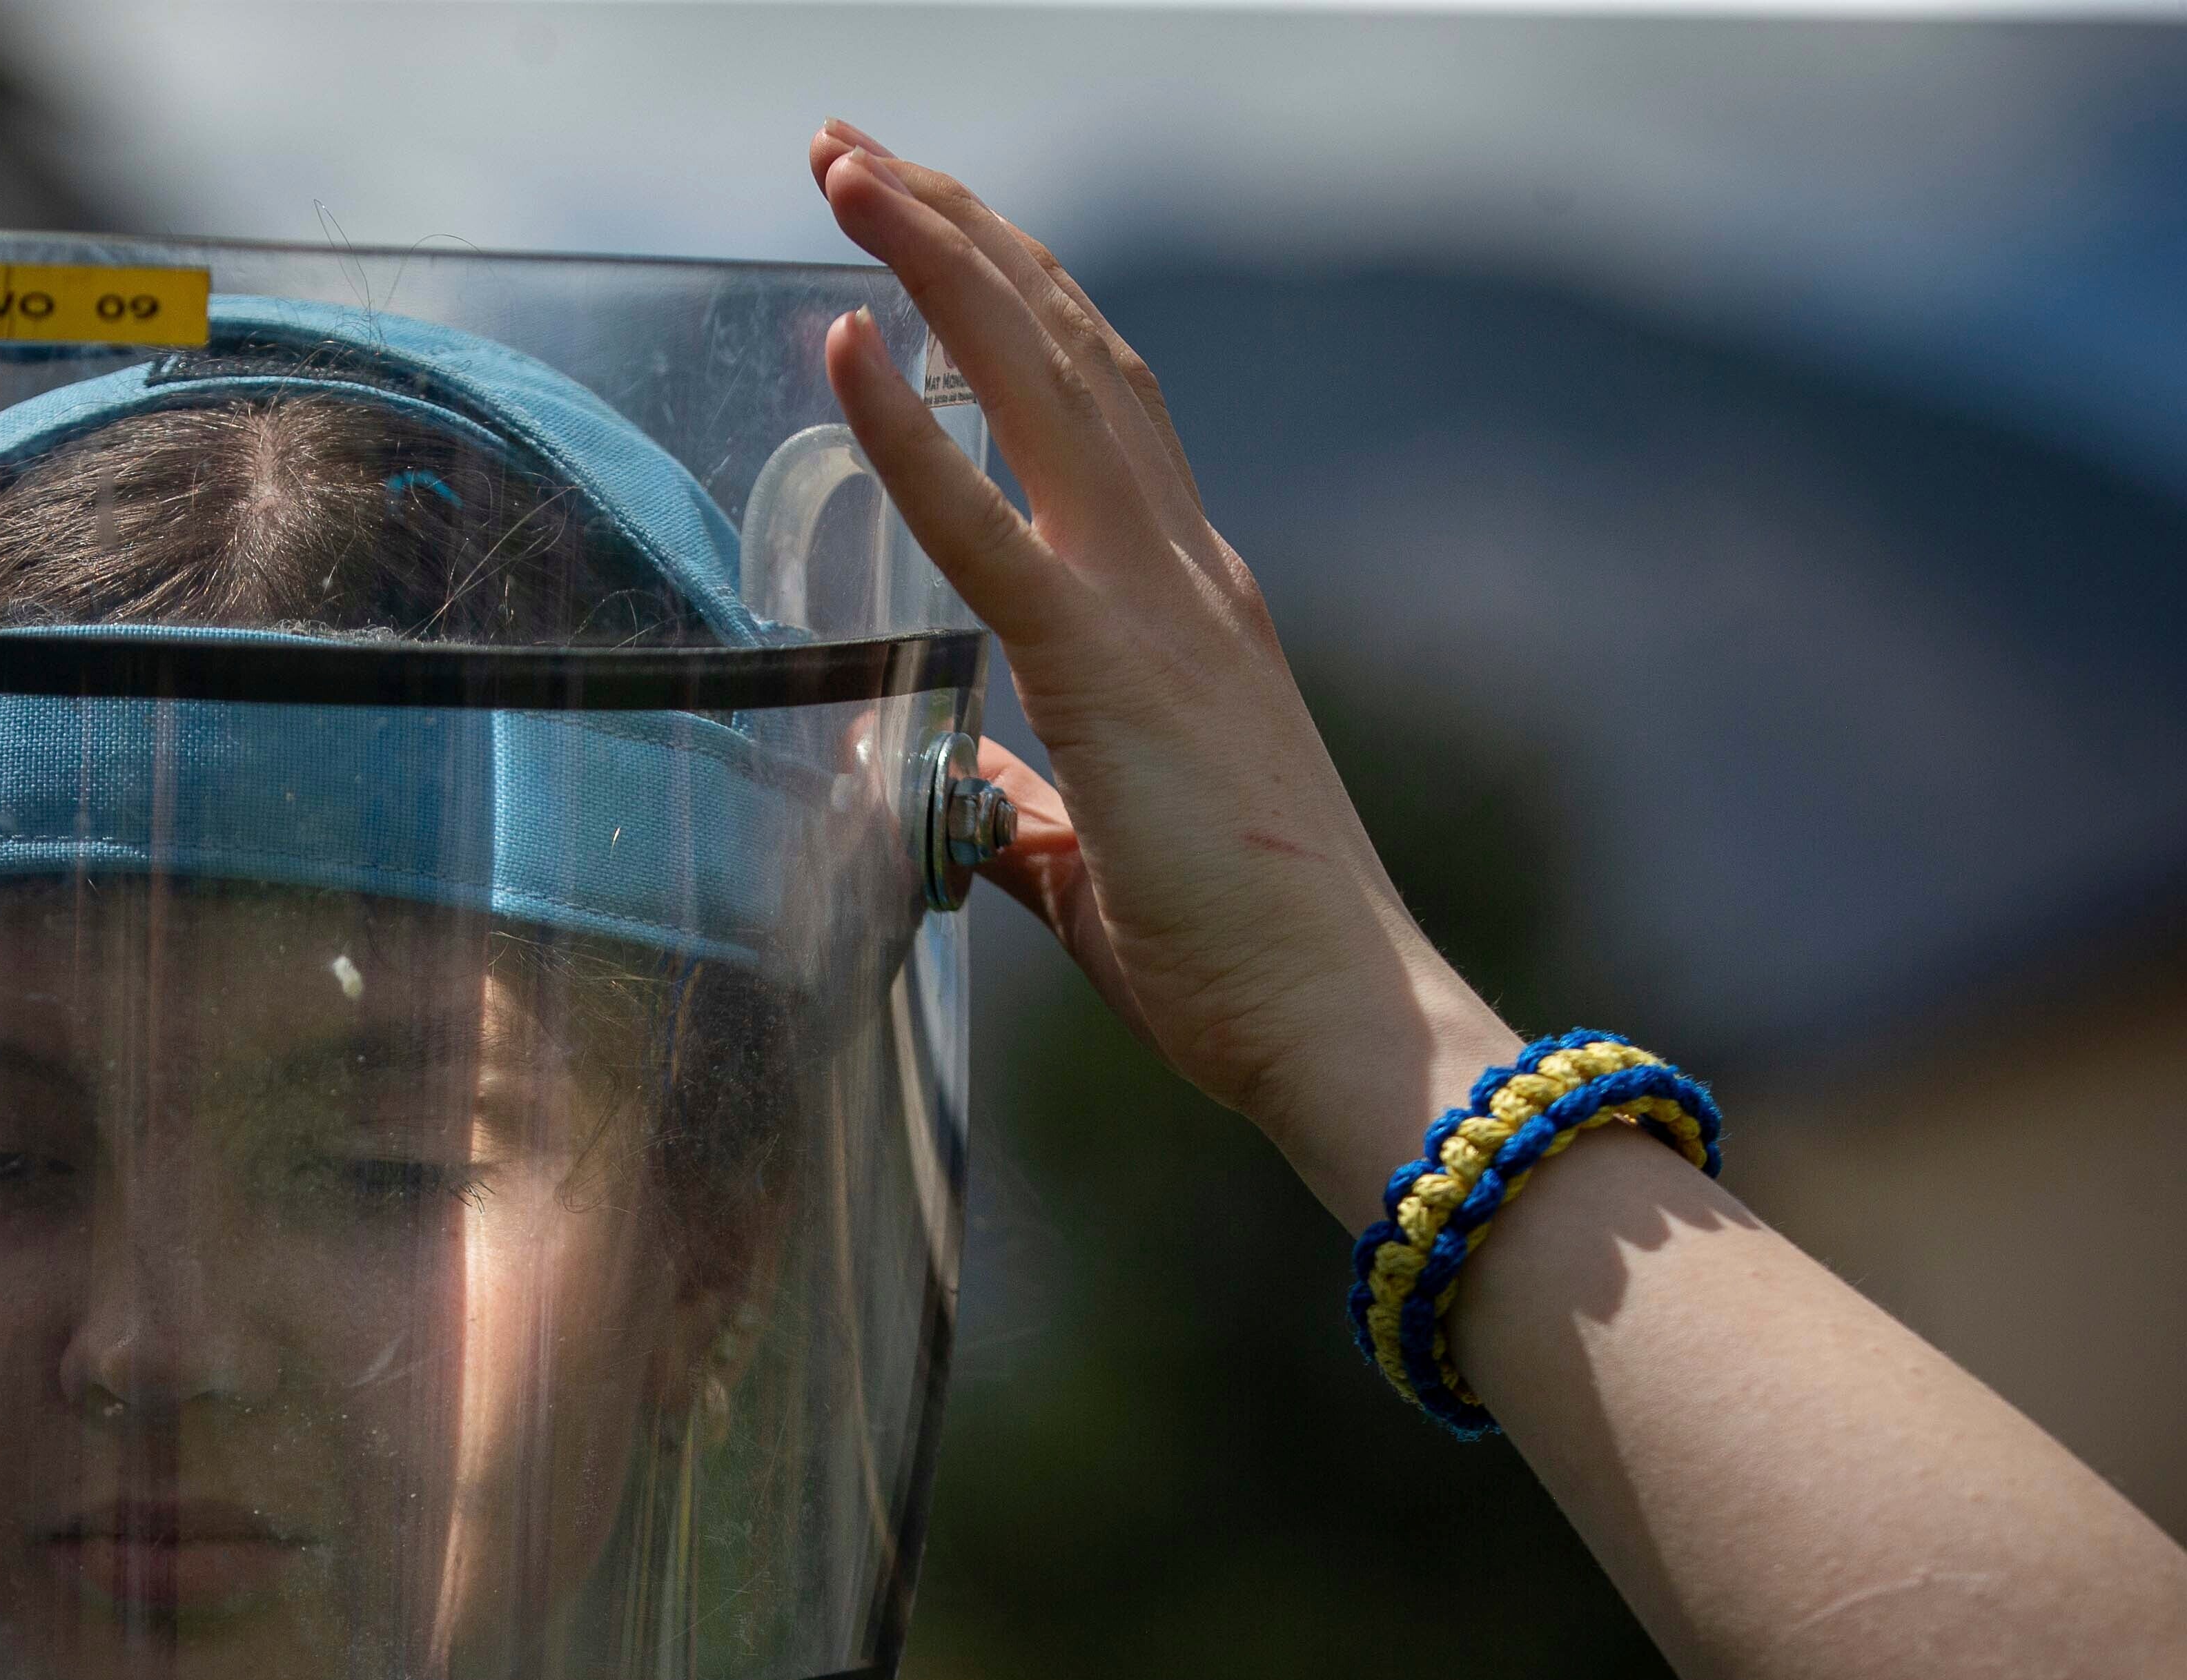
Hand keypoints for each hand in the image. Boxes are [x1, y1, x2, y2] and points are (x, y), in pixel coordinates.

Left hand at [809, 123, 1518, 1223]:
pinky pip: (986, 526)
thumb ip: (1035, 811)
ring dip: (936, 259)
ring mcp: (1156, 605)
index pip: (1091, 407)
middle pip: (1063, 345)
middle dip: (955, 231)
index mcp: (1183, 606)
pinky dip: (909, 425)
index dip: (1005, 303)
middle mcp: (1181, 569)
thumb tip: (970, 789)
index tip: (924, 232)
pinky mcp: (1111, 670)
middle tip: (851, 148)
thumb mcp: (1106, 864)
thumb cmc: (1244, 963)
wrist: (1345, 1024)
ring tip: (845, 166)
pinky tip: (841, 337)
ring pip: (1039, 376)